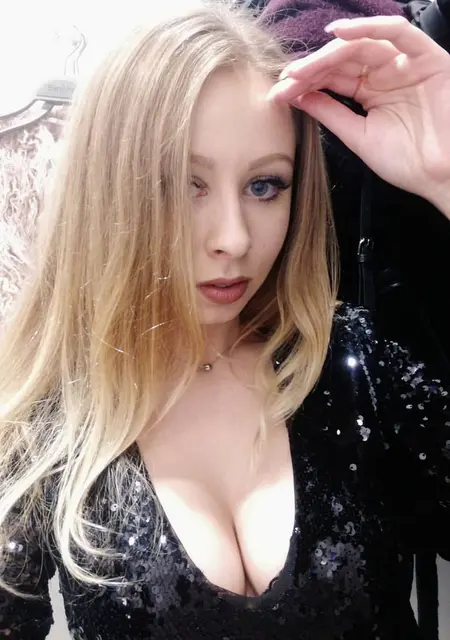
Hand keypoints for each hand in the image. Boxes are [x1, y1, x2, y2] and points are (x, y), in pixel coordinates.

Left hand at [267, 16, 449, 216]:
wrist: (440, 176)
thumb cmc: (406, 161)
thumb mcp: (358, 136)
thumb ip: (330, 113)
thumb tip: (298, 96)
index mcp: (370, 91)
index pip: (332, 78)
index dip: (305, 82)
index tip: (278, 92)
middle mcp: (385, 73)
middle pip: (342, 60)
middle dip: (311, 69)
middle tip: (285, 79)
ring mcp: (405, 63)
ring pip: (362, 45)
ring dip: (329, 54)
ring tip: (302, 67)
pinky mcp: (427, 57)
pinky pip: (398, 33)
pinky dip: (370, 27)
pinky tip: (338, 34)